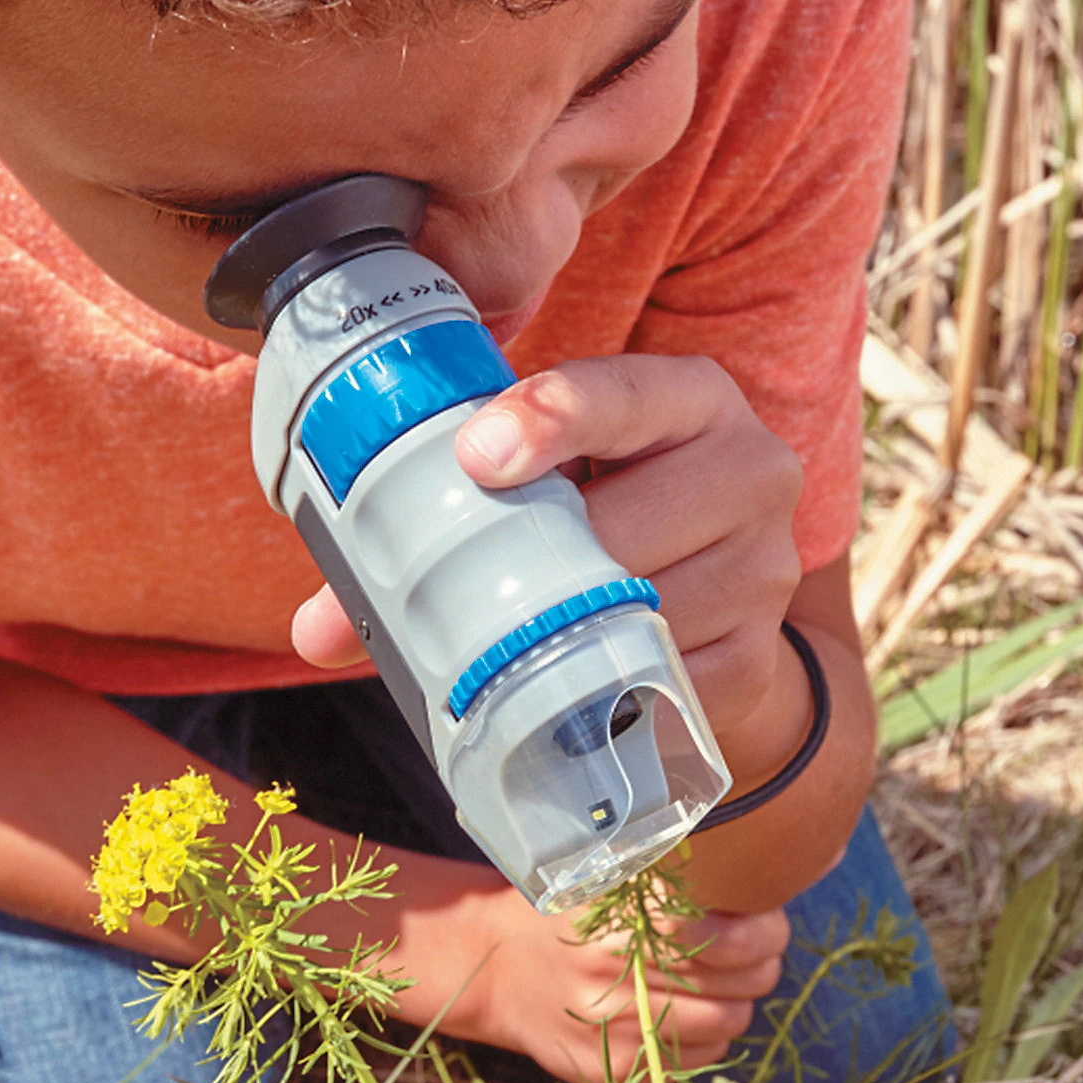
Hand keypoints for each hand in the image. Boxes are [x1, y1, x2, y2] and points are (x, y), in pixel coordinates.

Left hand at [292, 353, 804, 735]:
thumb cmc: (602, 515)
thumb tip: (317, 628)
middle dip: (528, 563)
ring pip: (641, 608)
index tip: (476, 455)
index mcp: (691, 398)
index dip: (552, 418)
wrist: (717, 601)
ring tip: (499, 642)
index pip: (627, 391)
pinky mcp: (760, 658)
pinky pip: (661, 681)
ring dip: (556, 634)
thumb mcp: (549, 485)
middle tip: (445, 593)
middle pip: (626, 521)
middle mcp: (751, 468)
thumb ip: (443, 516)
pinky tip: (557, 688)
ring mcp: (764, 568)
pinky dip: (596, 691)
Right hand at [396, 878, 789, 1082]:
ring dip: (741, 1000)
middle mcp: (615, 976)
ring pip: (728, 1023)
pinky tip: (691, 1009)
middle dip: (763, 963)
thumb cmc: (567, 908)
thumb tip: (774, 872)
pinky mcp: (617, 1070)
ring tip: (728, 979)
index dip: (761, 928)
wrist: (497, 965)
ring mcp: (616, 1030)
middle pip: (737, 982)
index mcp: (616, 918)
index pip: (722, 934)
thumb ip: (677, 875)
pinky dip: (712, 1035)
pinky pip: (699, 1061)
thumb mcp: (609, 872)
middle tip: (760, 946)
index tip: (766, 917)